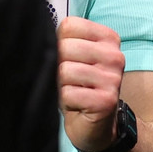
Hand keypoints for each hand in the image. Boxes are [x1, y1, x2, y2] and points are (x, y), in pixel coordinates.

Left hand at [57, 16, 126, 151]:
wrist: (96, 125)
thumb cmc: (80, 88)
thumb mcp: (74, 58)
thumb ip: (63, 41)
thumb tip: (37, 35)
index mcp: (108, 38)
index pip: (70, 26)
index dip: (58, 43)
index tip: (67, 58)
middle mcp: (115, 55)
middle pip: (66, 47)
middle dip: (57, 66)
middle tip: (67, 79)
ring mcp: (113, 78)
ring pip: (65, 71)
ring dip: (60, 85)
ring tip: (71, 91)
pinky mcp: (106, 100)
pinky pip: (68, 93)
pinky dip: (64, 101)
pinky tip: (75, 104)